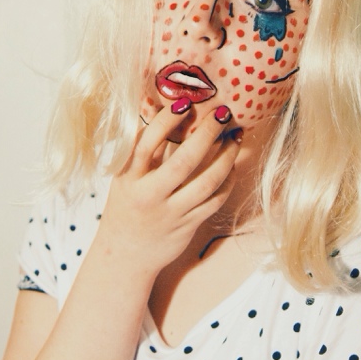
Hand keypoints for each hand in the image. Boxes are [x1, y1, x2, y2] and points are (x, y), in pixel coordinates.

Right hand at [96, 103, 240, 275]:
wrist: (124, 255)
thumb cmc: (127, 205)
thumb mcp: (125, 177)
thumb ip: (143, 150)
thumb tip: (163, 109)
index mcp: (129, 178)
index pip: (146, 144)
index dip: (166, 122)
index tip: (185, 103)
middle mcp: (150, 195)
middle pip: (183, 162)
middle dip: (207, 134)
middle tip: (223, 114)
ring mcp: (171, 213)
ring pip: (207, 182)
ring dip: (226, 157)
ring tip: (236, 137)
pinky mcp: (188, 226)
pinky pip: (215, 201)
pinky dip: (227, 181)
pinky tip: (232, 165)